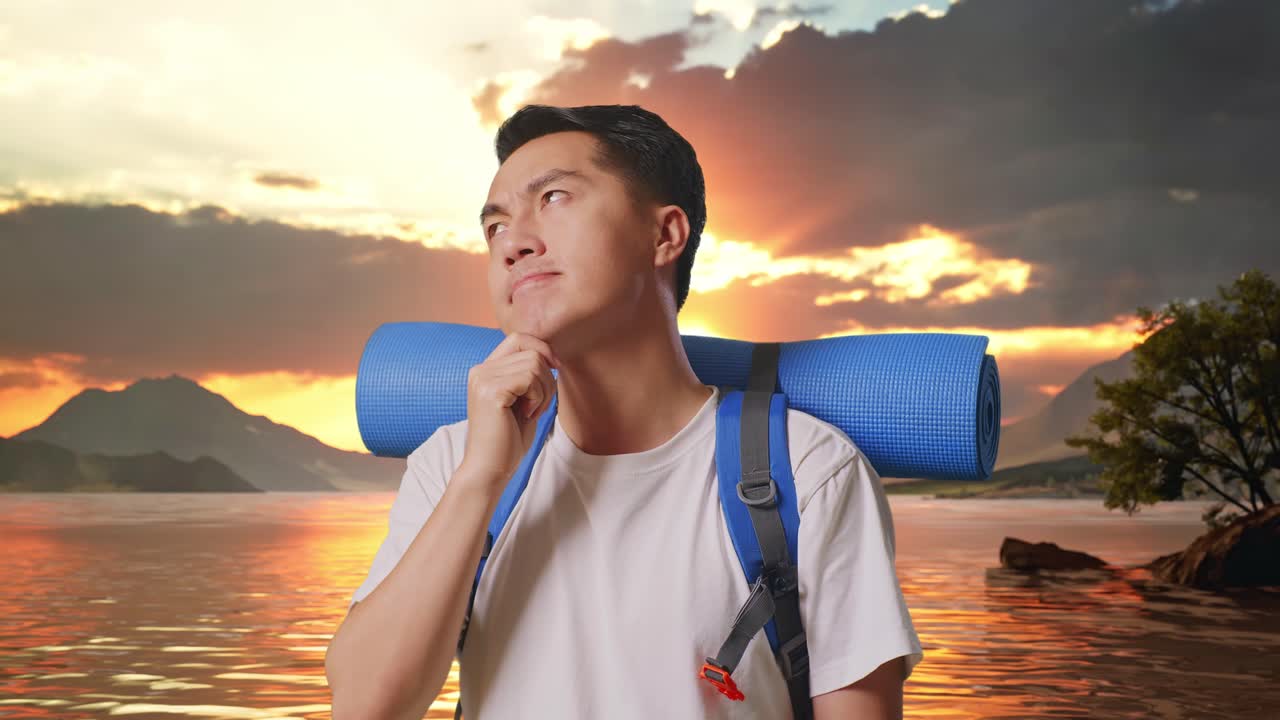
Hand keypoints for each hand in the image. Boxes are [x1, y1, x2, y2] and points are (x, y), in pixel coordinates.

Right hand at [459, 332, 560, 492]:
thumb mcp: (522, 400)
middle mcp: (480, 370)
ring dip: (544, 390)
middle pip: (531, 351)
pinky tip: (527, 415)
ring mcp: (483, 378)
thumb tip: (551, 354)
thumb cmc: (508, 440)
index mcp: (486, 370)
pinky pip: (530, 379)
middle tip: (540, 405)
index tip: (556, 369)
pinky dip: (538, 398)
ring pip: (534, 364)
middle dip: (547, 378)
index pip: (519, 338)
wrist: (490, 469)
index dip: (543, 349)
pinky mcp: (491, 391)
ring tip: (532, 412)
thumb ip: (529, 376)